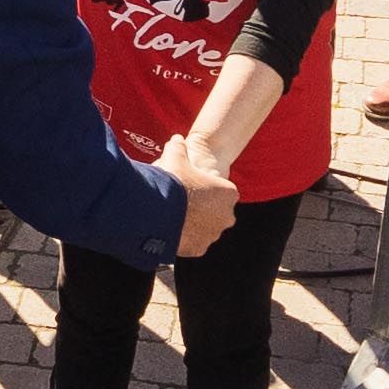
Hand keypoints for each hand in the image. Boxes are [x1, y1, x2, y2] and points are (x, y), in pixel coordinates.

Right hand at [158, 133, 236, 257]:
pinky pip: (193, 242)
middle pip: (215, 211)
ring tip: (174, 216)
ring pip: (205, 228)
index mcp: (228, 193)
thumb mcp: (176, 158)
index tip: (191, 185)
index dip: (205, 187)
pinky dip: (184, 238)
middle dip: (202, 208)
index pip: (221, 190)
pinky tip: (171, 228)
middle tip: (182, 202)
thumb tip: (176, 139)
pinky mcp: (200, 249)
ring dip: (194, 223)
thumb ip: (179, 148)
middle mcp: (227, 216)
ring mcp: (213, 234)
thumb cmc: (173, 183)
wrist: (160, 212)